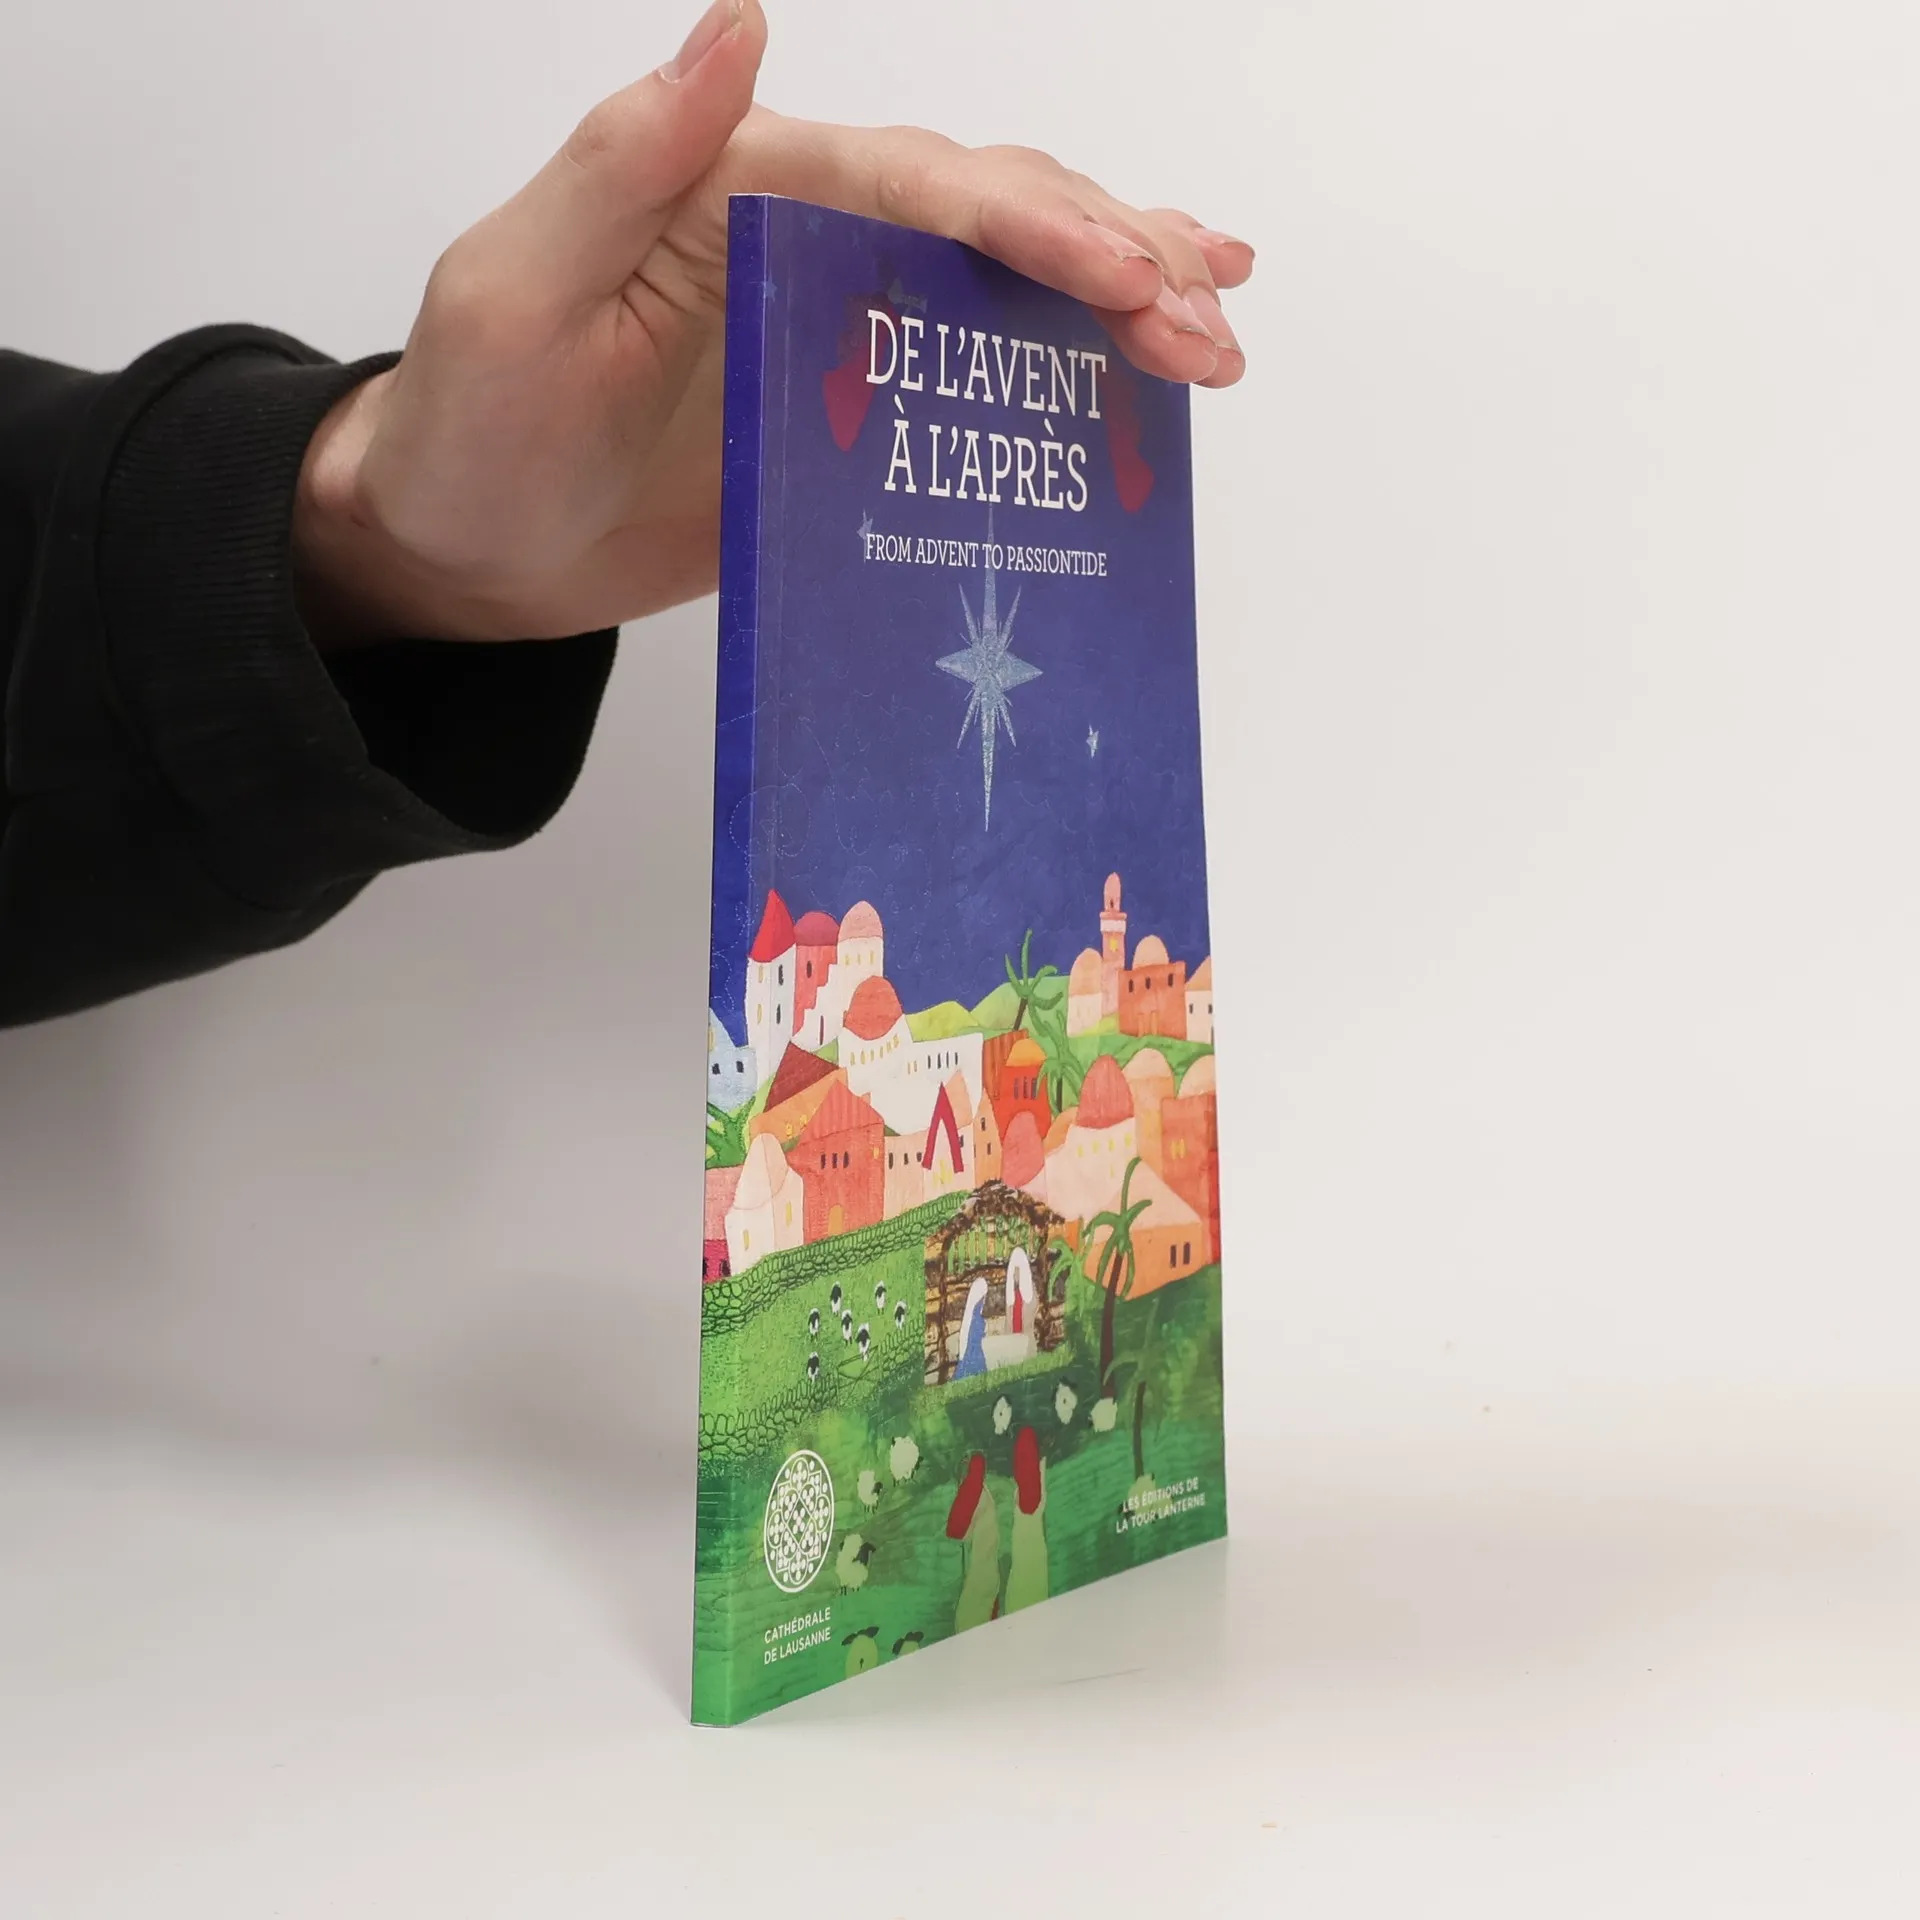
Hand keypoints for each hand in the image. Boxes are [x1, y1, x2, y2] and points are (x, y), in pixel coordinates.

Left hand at [293, 0, 1253, 644]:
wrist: (466, 551)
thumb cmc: (473, 428)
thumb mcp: (517, 291)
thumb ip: (623, 163)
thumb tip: (733, 25)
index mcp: (738, 188)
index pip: (913, 184)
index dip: (1030, 226)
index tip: (1124, 280)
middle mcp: (804, 239)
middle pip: (987, 218)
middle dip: (1111, 260)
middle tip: (1203, 329)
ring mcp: (835, 327)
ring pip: (1003, 283)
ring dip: (1118, 296)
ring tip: (1215, 332)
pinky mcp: (850, 412)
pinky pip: (974, 379)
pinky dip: (1062, 371)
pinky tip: (1139, 374)